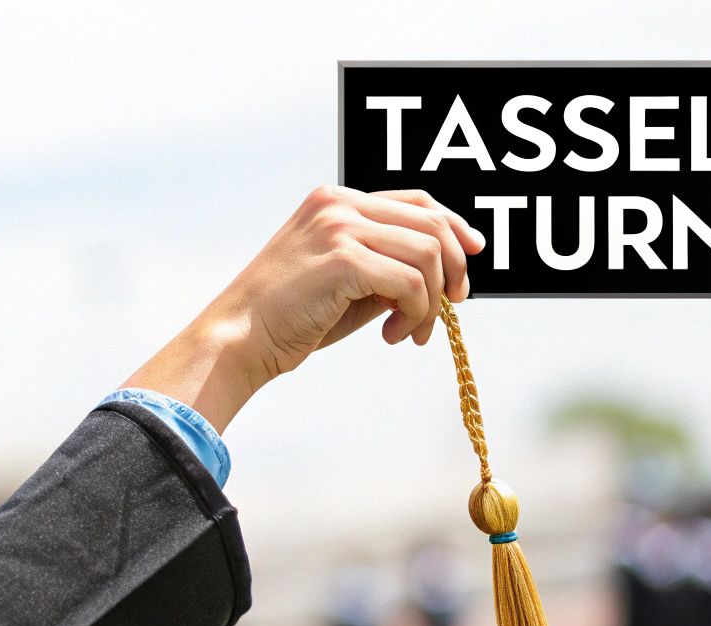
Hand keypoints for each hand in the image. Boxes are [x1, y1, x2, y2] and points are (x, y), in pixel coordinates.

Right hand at [222, 185, 483, 371]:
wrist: (238, 338)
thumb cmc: (286, 318)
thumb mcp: (342, 281)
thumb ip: (383, 267)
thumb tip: (436, 278)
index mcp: (334, 201)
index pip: (415, 201)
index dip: (453, 226)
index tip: (472, 256)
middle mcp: (338, 204)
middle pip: (430, 224)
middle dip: (453, 270)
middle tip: (451, 308)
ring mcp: (339, 227)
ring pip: (427, 255)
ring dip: (430, 302)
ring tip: (410, 332)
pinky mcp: (342, 259)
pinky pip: (410, 284)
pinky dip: (415, 315)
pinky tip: (394, 335)